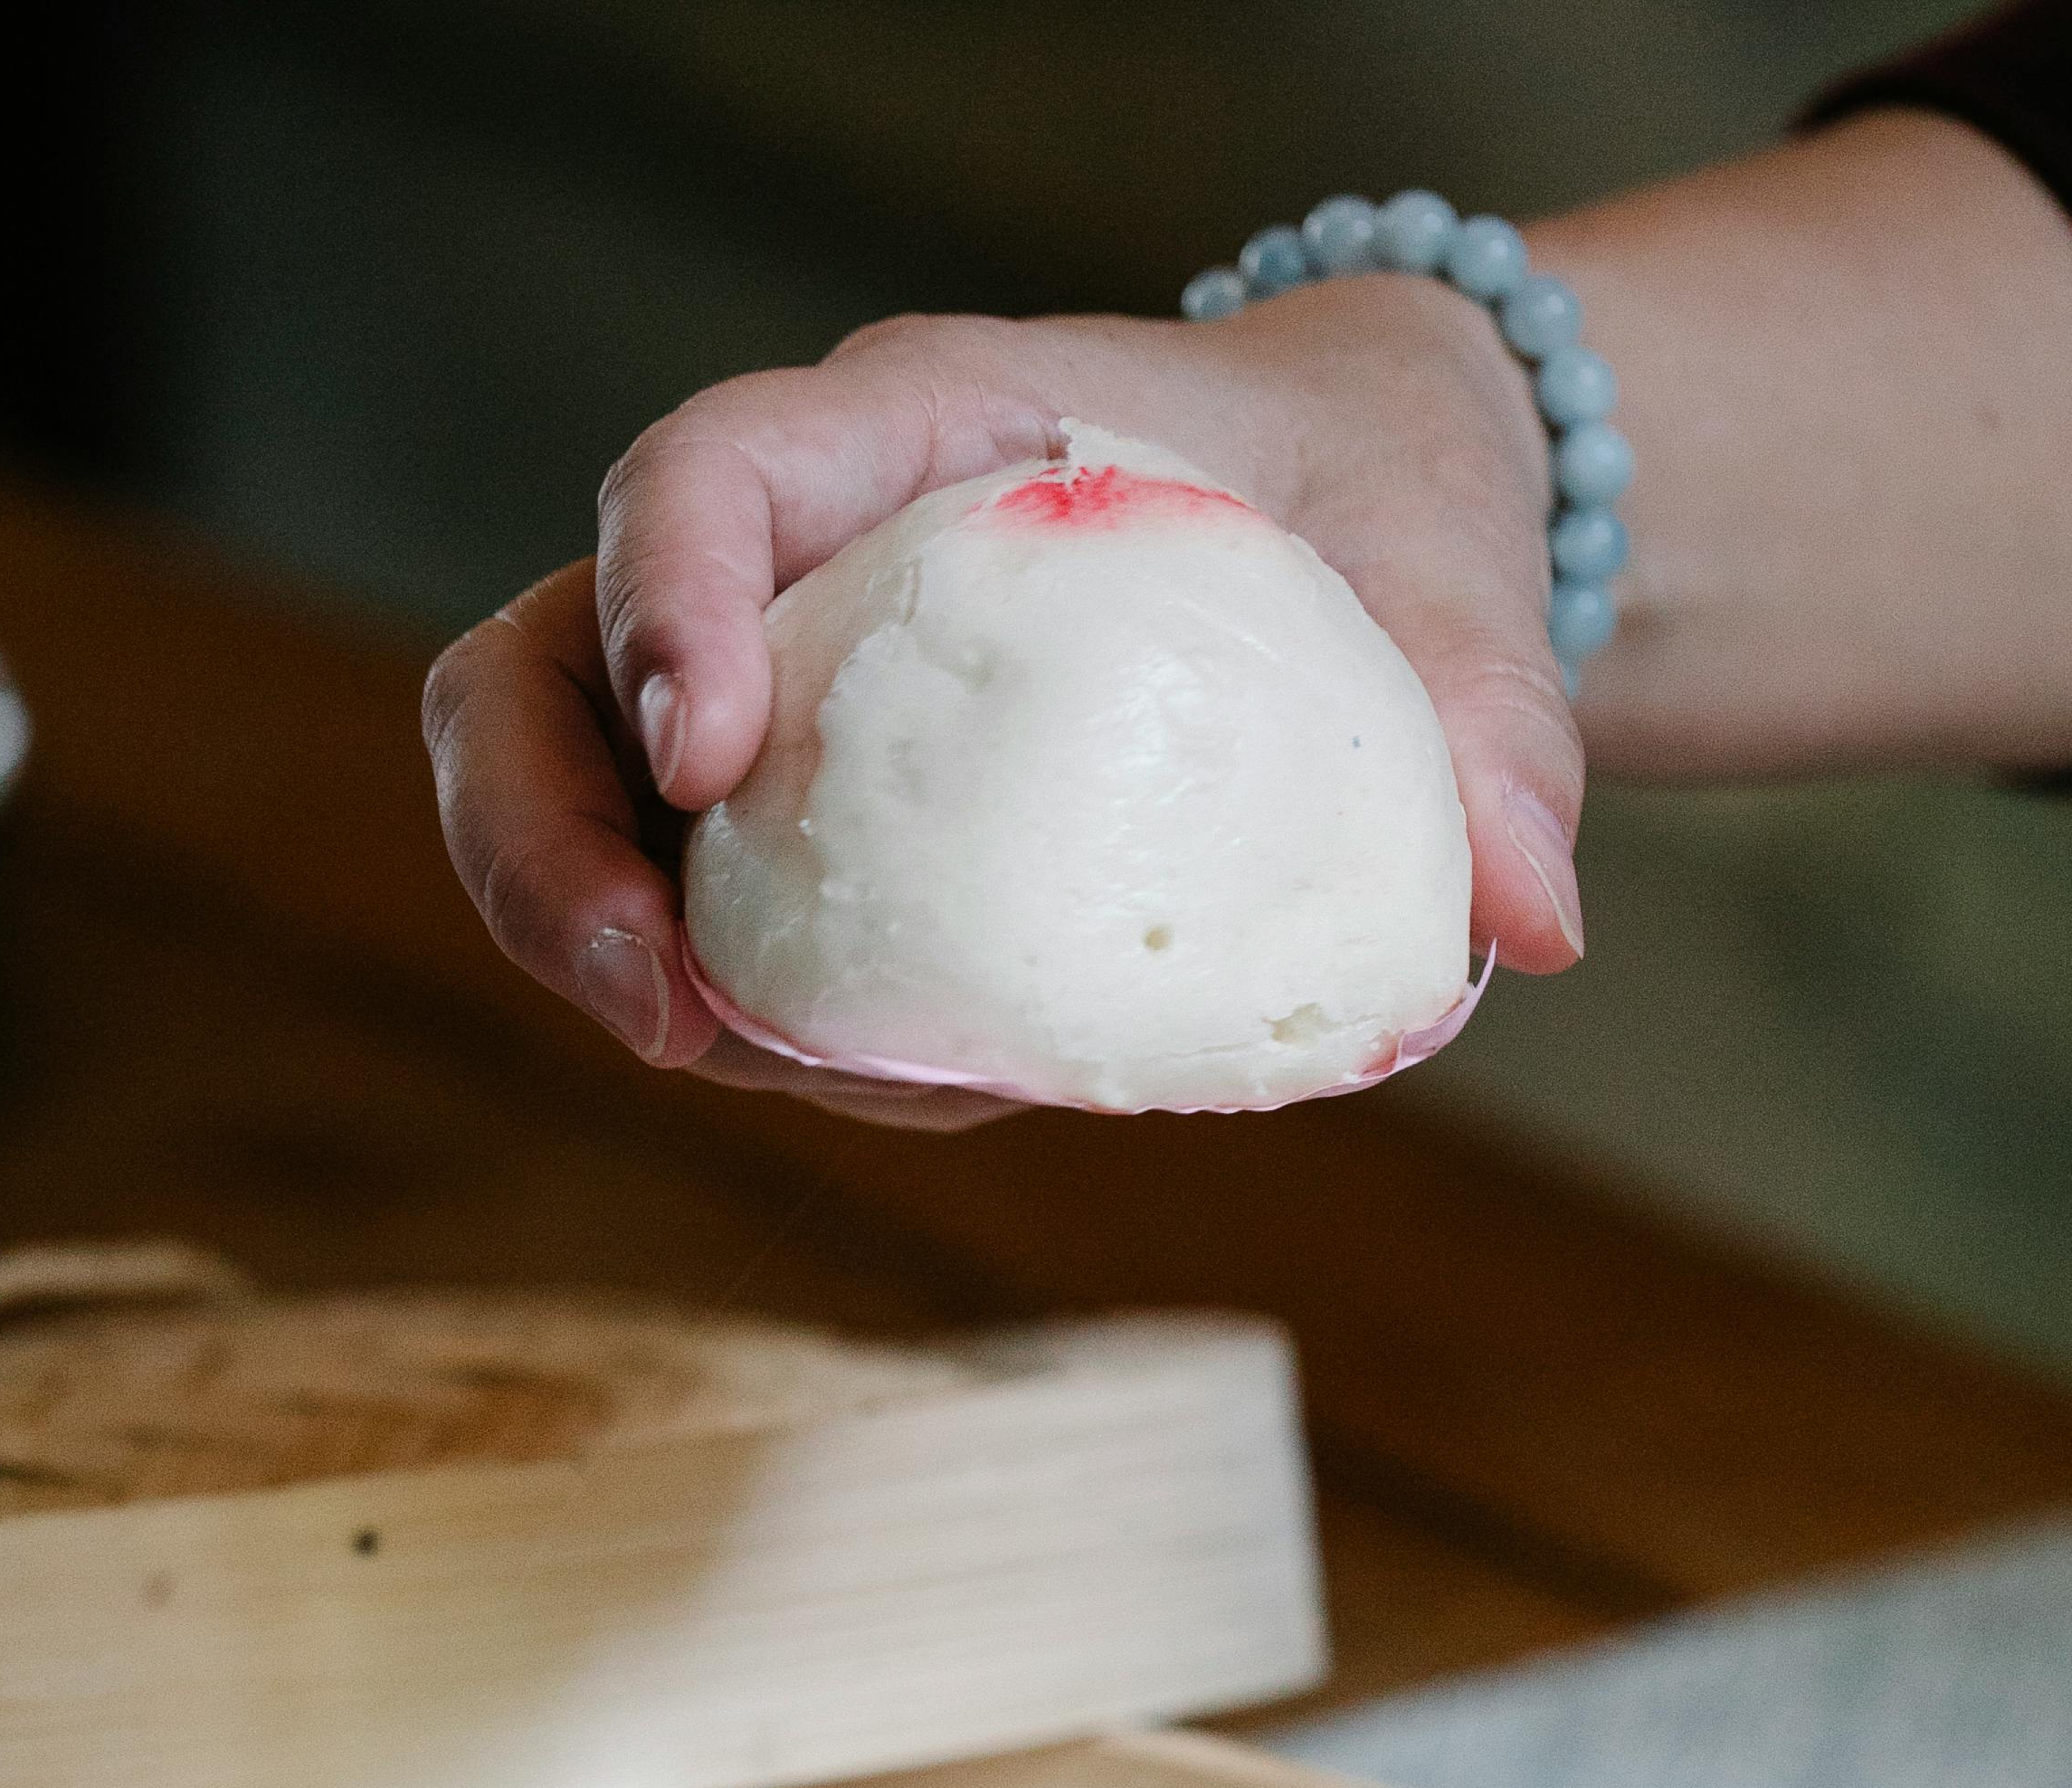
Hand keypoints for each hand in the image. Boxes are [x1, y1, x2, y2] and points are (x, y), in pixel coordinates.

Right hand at [423, 275, 1582, 1127]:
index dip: (665, 600)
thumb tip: (1525, 919)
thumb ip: (1493, 731)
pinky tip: (871, 1074)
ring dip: (604, 956)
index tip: (707, 752)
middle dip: (546, 844)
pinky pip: (703, 924)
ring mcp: (775, 702)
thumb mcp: (1456, 591)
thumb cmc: (1377, 516)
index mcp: (921, 428)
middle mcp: (798, 557)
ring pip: (579, 809)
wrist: (1364, 536)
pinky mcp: (807, 831)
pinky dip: (737, 1018)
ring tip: (732, 1063)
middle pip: (546, 667)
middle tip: (649, 1007)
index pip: (710, 473)